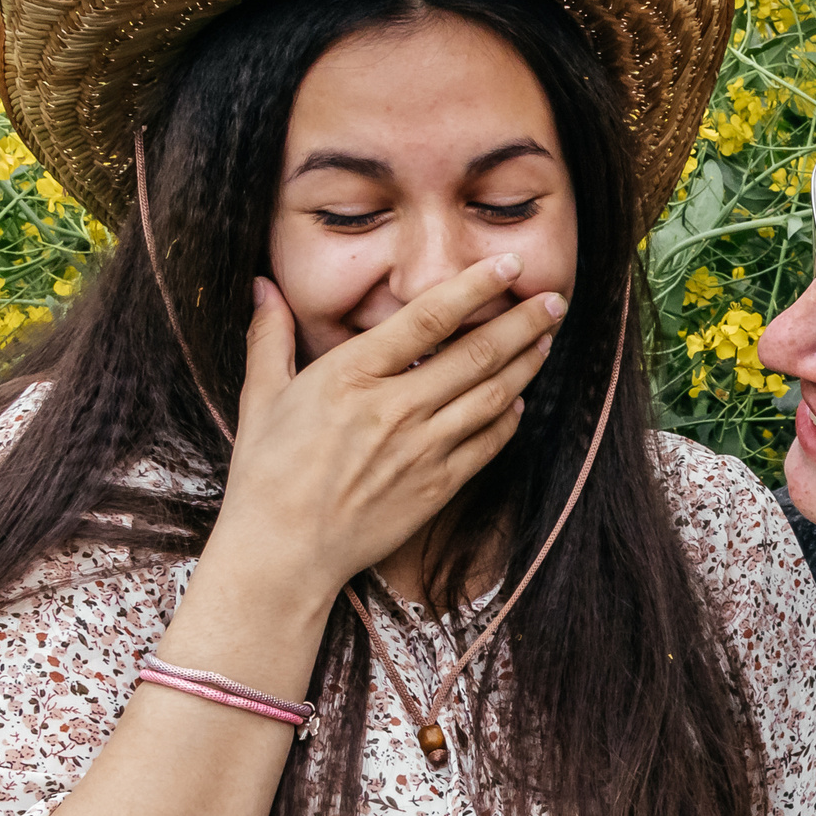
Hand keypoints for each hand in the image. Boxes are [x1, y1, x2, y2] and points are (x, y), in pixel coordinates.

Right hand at [216, 259, 564, 600]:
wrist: (284, 551)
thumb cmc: (266, 474)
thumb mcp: (261, 397)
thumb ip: (270, 335)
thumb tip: (262, 283)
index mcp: (353, 374)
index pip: (430, 317)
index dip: (476, 285)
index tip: (508, 264)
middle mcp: (396, 407)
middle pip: (476, 353)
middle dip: (522, 321)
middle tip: (554, 298)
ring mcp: (422, 448)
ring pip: (491, 395)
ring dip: (525, 364)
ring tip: (547, 339)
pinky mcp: (437, 486)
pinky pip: (487, 444)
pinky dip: (508, 419)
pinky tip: (519, 401)